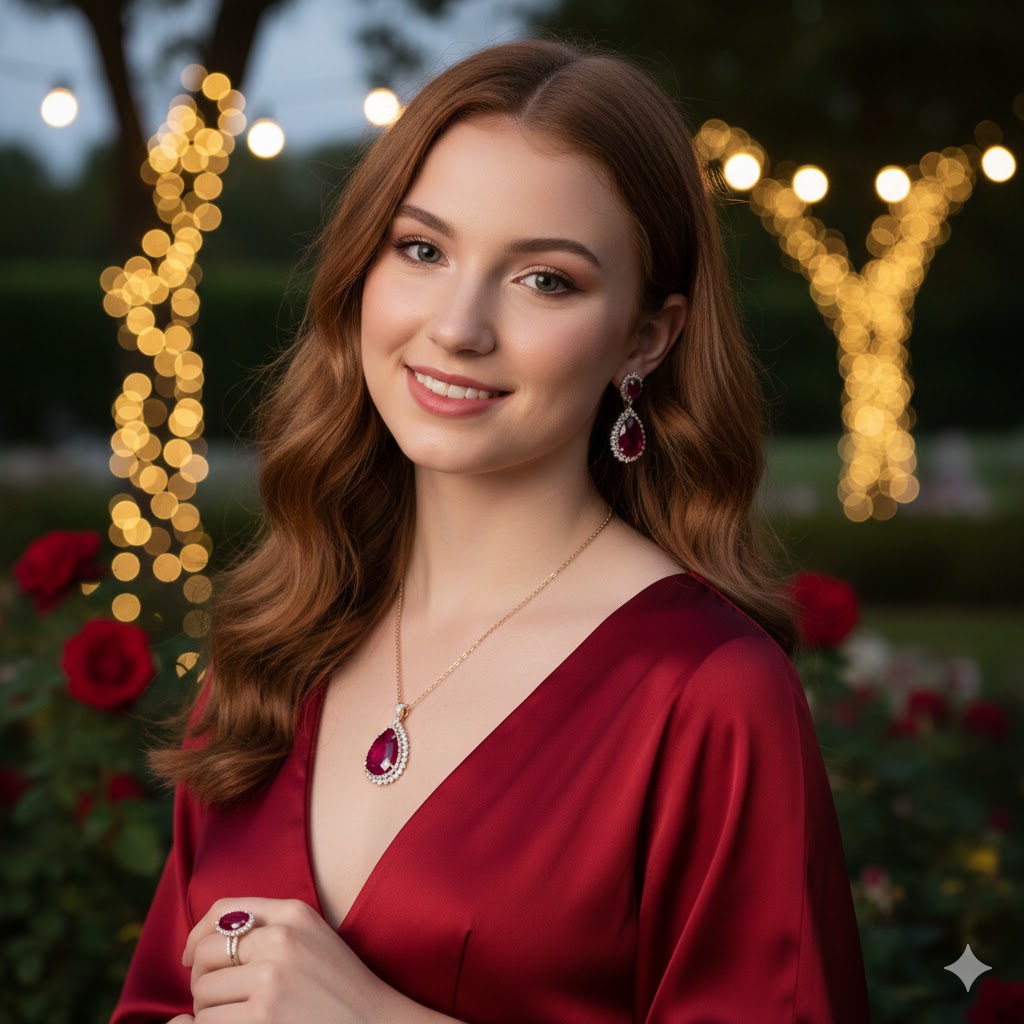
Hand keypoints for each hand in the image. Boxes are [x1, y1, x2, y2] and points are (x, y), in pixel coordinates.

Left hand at [182, 896, 395, 1022]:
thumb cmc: (340, 988)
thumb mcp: (312, 939)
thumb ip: (267, 928)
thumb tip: (195, 948)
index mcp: (294, 913)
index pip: (223, 910)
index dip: (197, 935)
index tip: (191, 958)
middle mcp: (281, 939)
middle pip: (206, 953)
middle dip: (203, 980)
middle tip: (223, 1001)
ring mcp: (271, 979)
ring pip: (202, 994)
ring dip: (210, 1013)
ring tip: (240, 1018)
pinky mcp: (263, 1017)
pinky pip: (208, 1023)